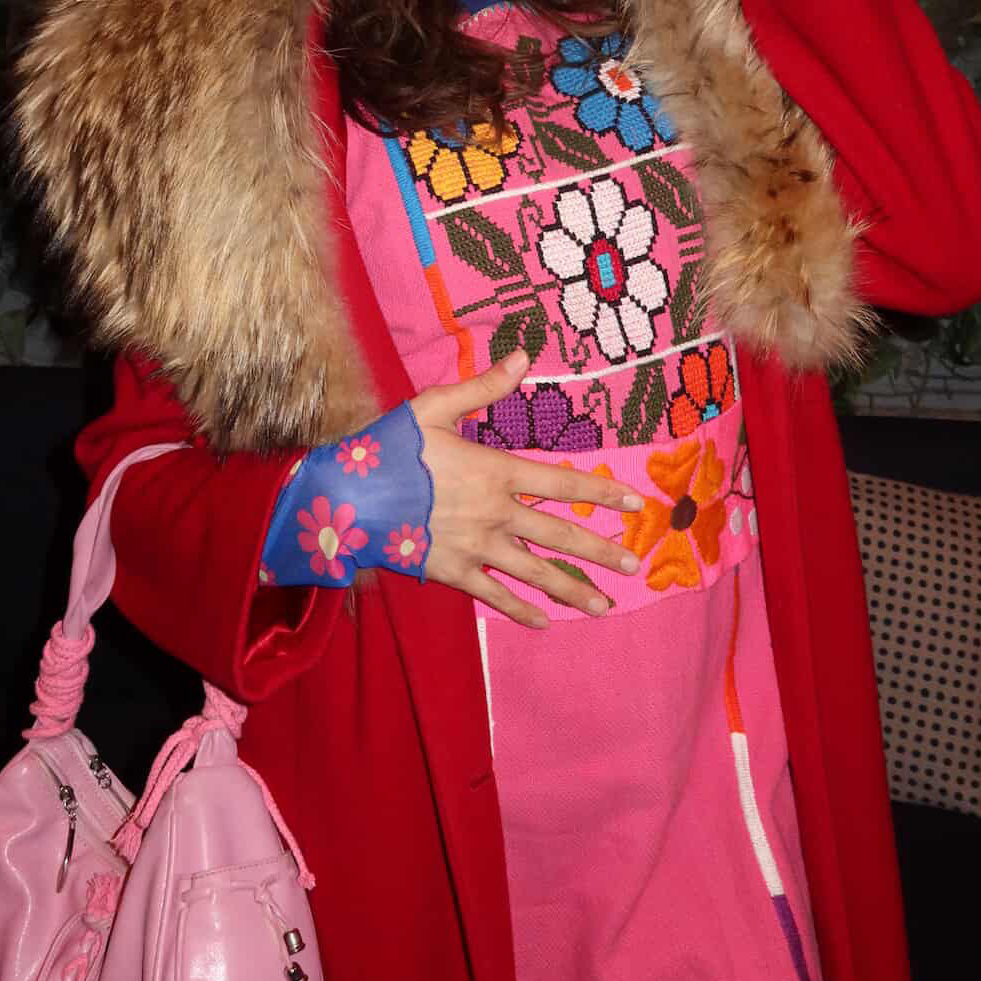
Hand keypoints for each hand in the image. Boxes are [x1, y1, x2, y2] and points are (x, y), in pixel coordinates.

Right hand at [409, 348, 642, 628]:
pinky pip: (494, 595)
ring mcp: (476, 548)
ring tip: (605, 606)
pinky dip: (520, 609)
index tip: (634, 502)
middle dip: (601, 550)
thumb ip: (484, 387)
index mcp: (496, 471)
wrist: (345, 496)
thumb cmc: (390, 447)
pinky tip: (543, 622)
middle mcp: (495, 514)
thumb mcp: (435, 406)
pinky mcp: (452, 572)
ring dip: (573, 590)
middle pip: (560, 535)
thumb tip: (524, 358)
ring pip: (535, 572)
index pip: (562, 482)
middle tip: (635, 564)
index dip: (601, 491)